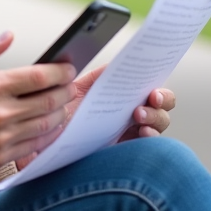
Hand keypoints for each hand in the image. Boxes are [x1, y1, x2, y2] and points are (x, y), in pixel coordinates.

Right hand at [0, 33, 76, 186]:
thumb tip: (8, 35)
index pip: (39, 76)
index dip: (60, 72)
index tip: (68, 68)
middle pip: (49, 101)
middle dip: (66, 91)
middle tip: (70, 86)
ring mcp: (1, 137)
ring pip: (46, 124)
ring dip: (60, 113)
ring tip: (62, 105)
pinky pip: (35, 146)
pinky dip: (47, 135)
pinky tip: (49, 126)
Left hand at [13, 66, 177, 169]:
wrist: (46, 140)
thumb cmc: (61, 112)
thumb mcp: (76, 90)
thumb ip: (97, 77)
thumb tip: (114, 62)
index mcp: (121, 90)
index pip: (148, 79)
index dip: (157, 74)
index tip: (153, 73)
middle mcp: (131, 108)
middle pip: (161, 100)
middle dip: (163, 97)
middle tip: (152, 97)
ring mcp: (132, 129)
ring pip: (159, 120)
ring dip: (156, 116)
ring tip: (140, 115)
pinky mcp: (128, 148)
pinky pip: (149, 142)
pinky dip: (151, 135)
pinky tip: (143, 132)